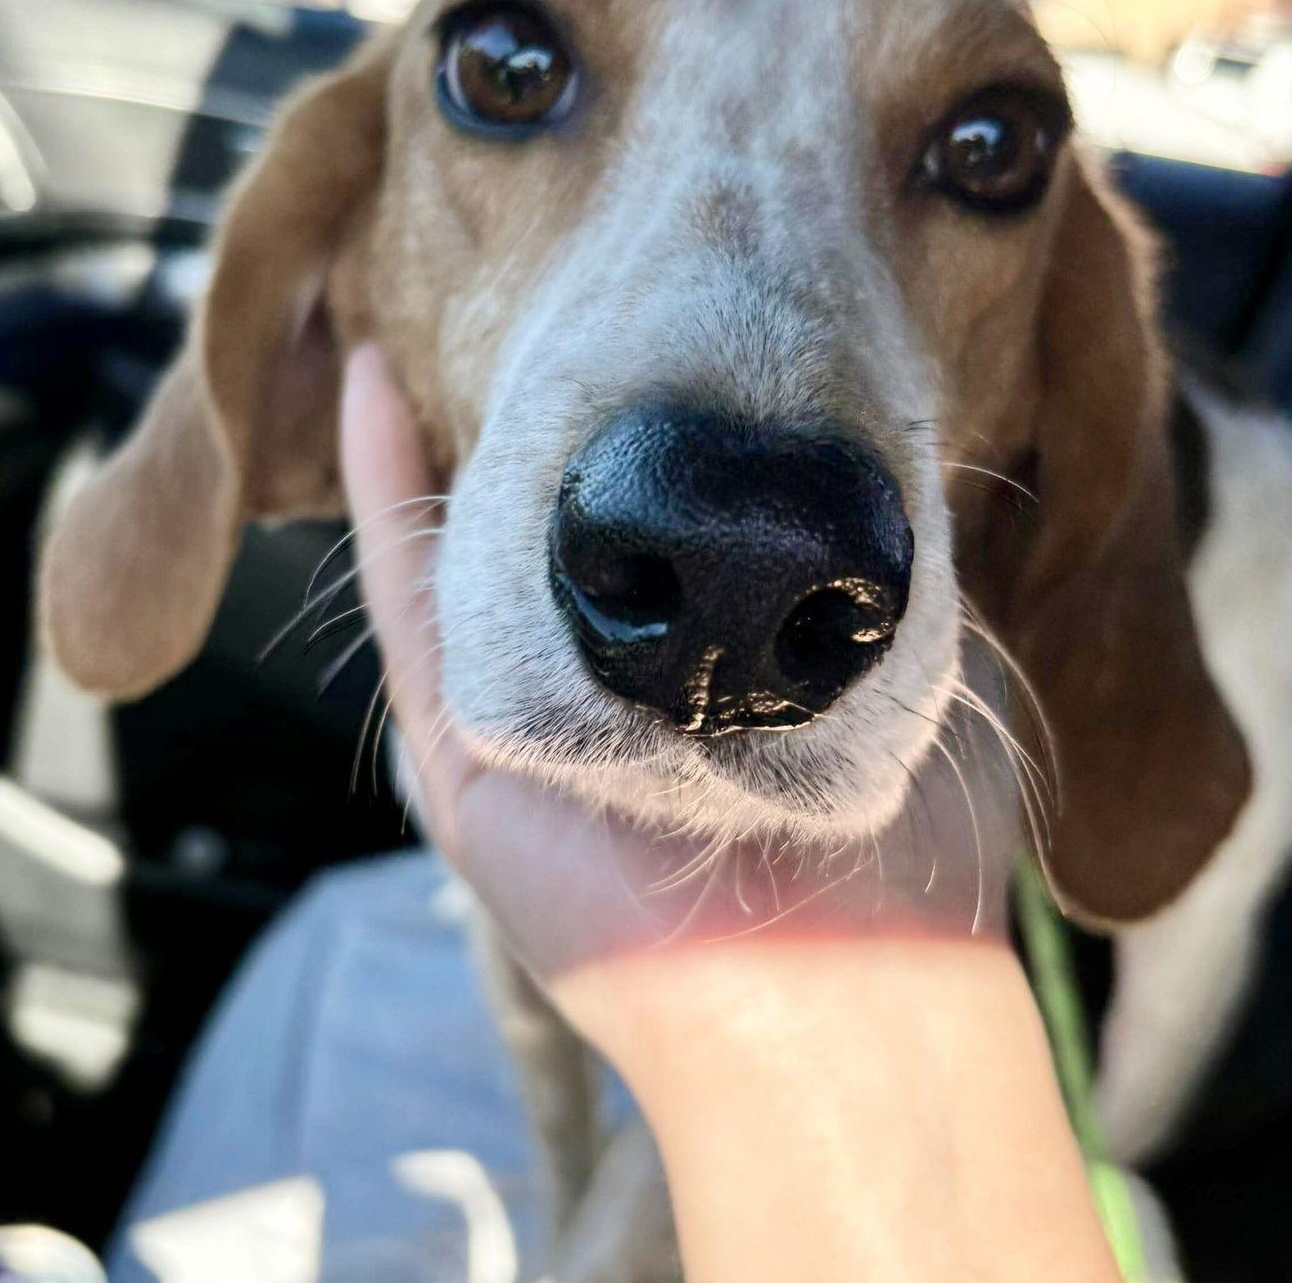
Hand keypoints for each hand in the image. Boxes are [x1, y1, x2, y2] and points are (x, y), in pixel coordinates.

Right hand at [340, 346, 1023, 1013]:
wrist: (841, 985)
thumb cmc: (904, 847)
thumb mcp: (916, 673)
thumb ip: (884, 582)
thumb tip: (896, 477)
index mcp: (690, 683)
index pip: (634, 539)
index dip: (613, 441)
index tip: (620, 332)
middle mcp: (601, 697)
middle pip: (534, 538)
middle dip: (513, 427)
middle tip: (509, 305)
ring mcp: (527, 721)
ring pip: (456, 549)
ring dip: (433, 435)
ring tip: (412, 313)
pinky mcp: (464, 749)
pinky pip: (410, 594)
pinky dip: (383, 489)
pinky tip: (375, 385)